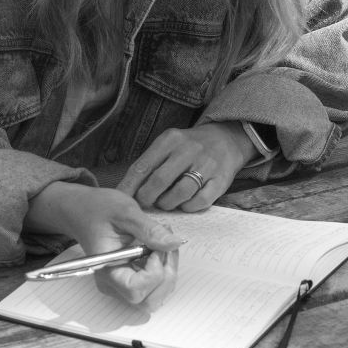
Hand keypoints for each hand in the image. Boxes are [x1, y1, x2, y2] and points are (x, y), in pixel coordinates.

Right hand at [25, 183, 180, 310]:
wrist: (84, 210)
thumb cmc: (99, 209)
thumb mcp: (125, 212)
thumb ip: (149, 230)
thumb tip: (175, 243)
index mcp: (107, 270)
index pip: (135, 290)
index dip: (153, 273)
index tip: (156, 248)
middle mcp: (113, 285)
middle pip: (148, 301)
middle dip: (165, 275)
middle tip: (166, 246)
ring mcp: (121, 285)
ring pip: (154, 297)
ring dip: (167, 273)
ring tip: (164, 244)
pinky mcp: (130, 280)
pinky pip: (153, 287)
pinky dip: (164, 270)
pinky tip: (160, 248)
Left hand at [117, 121, 256, 211]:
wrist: (226, 139)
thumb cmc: (189, 147)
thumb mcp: (168, 145)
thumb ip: (150, 164)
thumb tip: (127, 190)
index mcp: (170, 140)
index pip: (143, 165)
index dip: (130, 186)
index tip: (122, 199)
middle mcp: (188, 150)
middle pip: (160, 180)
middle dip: (147, 197)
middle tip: (144, 204)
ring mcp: (206, 165)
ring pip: (180, 193)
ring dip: (167, 204)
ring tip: (164, 203)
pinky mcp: (221, 180)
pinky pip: (200, 201)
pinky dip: (188, 207)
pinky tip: (184, 204)